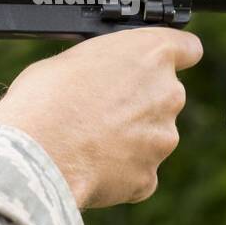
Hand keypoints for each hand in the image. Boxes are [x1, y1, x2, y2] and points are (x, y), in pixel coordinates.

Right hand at [0, 28, 201, 209]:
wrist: (38, 154)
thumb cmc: (44, 99)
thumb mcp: (71, 59)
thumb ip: (103, 65)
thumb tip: (101, 75)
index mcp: (151, 54)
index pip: (187, 48)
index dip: (173, 56)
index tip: (159, 64)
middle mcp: (167, 94)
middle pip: (165, 95)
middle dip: (139, 102)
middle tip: (100, 109)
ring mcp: (162, 138)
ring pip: (152, 135)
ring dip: (129, 138)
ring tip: (87, 141)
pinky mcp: (149, 176)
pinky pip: (138, 170)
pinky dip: (119, 170)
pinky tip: (89, 166)